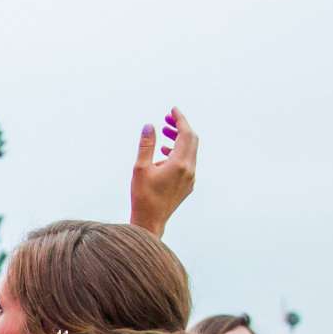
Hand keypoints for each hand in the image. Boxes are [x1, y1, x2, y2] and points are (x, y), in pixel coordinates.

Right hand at [130, 108, 197, 235]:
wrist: (150, 222)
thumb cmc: (143, 197)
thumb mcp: (140, 168)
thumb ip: (146, 145)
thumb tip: (150, 126)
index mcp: (179, 164)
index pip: (186, 134)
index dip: (180, 119)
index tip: (173, 110)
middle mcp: (189, 170)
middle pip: (192, 140)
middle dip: (181, 127)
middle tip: (167, 119)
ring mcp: (190, 178)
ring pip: (190, 151)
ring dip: (179, 140)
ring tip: (163, 133)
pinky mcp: (187, 185)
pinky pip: (187, 162)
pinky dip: (178, 152)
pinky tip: (164, 154)